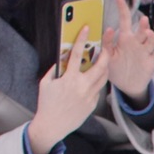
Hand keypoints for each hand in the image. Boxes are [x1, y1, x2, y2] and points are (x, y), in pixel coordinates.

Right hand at [27, 24, 111, 153]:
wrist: (52, 126)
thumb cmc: (47, 103)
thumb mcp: (46, 83)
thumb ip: (56, 69)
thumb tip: (64, 57)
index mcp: (69, 79)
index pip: (77, 54)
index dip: (82, 39)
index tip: (87, 28)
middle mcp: (82, 87)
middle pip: (100, 66)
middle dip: (105, 53)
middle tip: (106, 45)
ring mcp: (90, 96)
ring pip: (103, 77)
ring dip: (104, 67)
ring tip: (104, 59)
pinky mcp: (93, 104)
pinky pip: (98, 89)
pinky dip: (98, 81)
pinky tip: (95, 76)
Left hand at [103, 0, 153, 102]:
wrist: (127, 86)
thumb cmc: (116, 69)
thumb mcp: (108, 56)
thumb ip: (107, 43)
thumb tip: (108, 28)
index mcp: (125, 40)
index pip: (125, 21)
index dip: (122, 9)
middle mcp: (136, 43)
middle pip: (142, 30)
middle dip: (144, 25)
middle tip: (143, 21)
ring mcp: (145, 52)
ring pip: (151, 40)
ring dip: (152, 36)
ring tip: (149, 35)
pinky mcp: (151, 62)